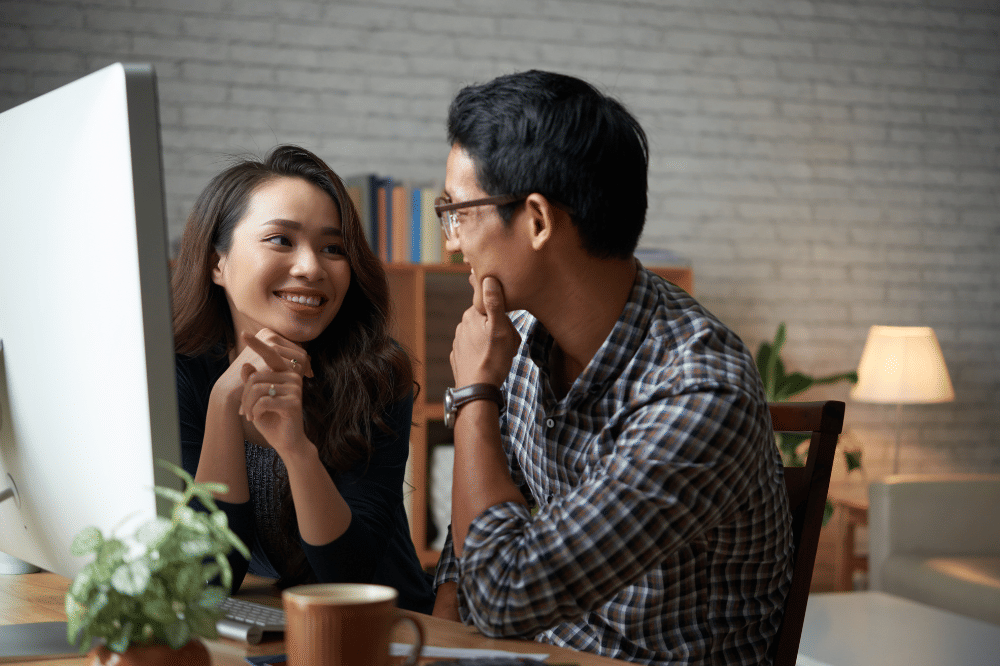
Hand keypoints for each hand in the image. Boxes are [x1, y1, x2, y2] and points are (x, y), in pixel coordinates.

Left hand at [216, 329, 312, 453]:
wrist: (286, 441)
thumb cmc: (271, 418)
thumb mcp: (256, 399)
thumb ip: (252, 382)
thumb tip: (245, 366)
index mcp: (285, 372)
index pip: (270, 354)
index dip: (257, 345)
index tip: (244, 334)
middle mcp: (292, 376)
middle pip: (256, 377)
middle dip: (244, 396)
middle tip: (245, 410)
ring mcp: (295, 388)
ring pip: (257, 389)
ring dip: (248, 405)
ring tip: (251, 415)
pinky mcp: (293, 402)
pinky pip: (263, 401)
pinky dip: (254, 412)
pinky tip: (256, 419)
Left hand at [450, 276, 519, 387]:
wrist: (477, 390)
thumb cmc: (492, 359)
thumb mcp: (500, 329)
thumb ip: (495, 302)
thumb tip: (488, 278)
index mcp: (471, 316)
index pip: (491, 305)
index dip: (504, 316)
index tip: (508, 329)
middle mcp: (461, 326)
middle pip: (487, 321)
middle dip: (500, 330)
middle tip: (508, 345)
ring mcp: (458, 342)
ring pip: (482, 336)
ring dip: (493, 343)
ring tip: (500, 356)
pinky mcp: (458, 356)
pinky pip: (475, 349)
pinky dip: (483, 354)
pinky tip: (490, 363)